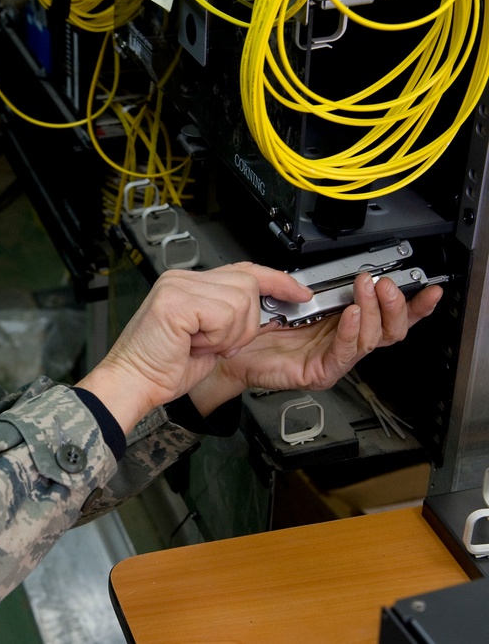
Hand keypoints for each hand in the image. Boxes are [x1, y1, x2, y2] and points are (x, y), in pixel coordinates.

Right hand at [76, 262, 313, 432]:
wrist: (133, 382)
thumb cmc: (162, 367)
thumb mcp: (208, 338)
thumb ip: (229, 316)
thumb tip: (264, 307)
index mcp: (188, 283)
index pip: (243, 269)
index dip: (275, 280)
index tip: (299, 291)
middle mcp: (181, 279)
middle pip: (248, 284)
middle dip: (245, 324)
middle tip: (217, 344)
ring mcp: (177, 286)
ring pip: (240, 300)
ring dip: (229, 334)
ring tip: (200, 345)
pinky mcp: (177, 301)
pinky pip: (224, 314)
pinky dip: (216, 337)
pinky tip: (194, 344)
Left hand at [189, 272, 442, 413]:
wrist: (224, 350)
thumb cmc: (250, 327)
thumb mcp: (276, 292)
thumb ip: (298, 281)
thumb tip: (320, 278)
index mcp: (338, 320)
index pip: (385, 314)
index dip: (411, 304)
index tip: (427, 289)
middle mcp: (341, 340)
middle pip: (389, 329)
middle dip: (394, 304)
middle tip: (385, 284)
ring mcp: (333, 358)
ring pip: (371, 339)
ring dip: (372, 311)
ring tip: (367, 290)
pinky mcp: (319, 371)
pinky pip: (344, 354)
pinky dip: (350, 332)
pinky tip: (349, 315)